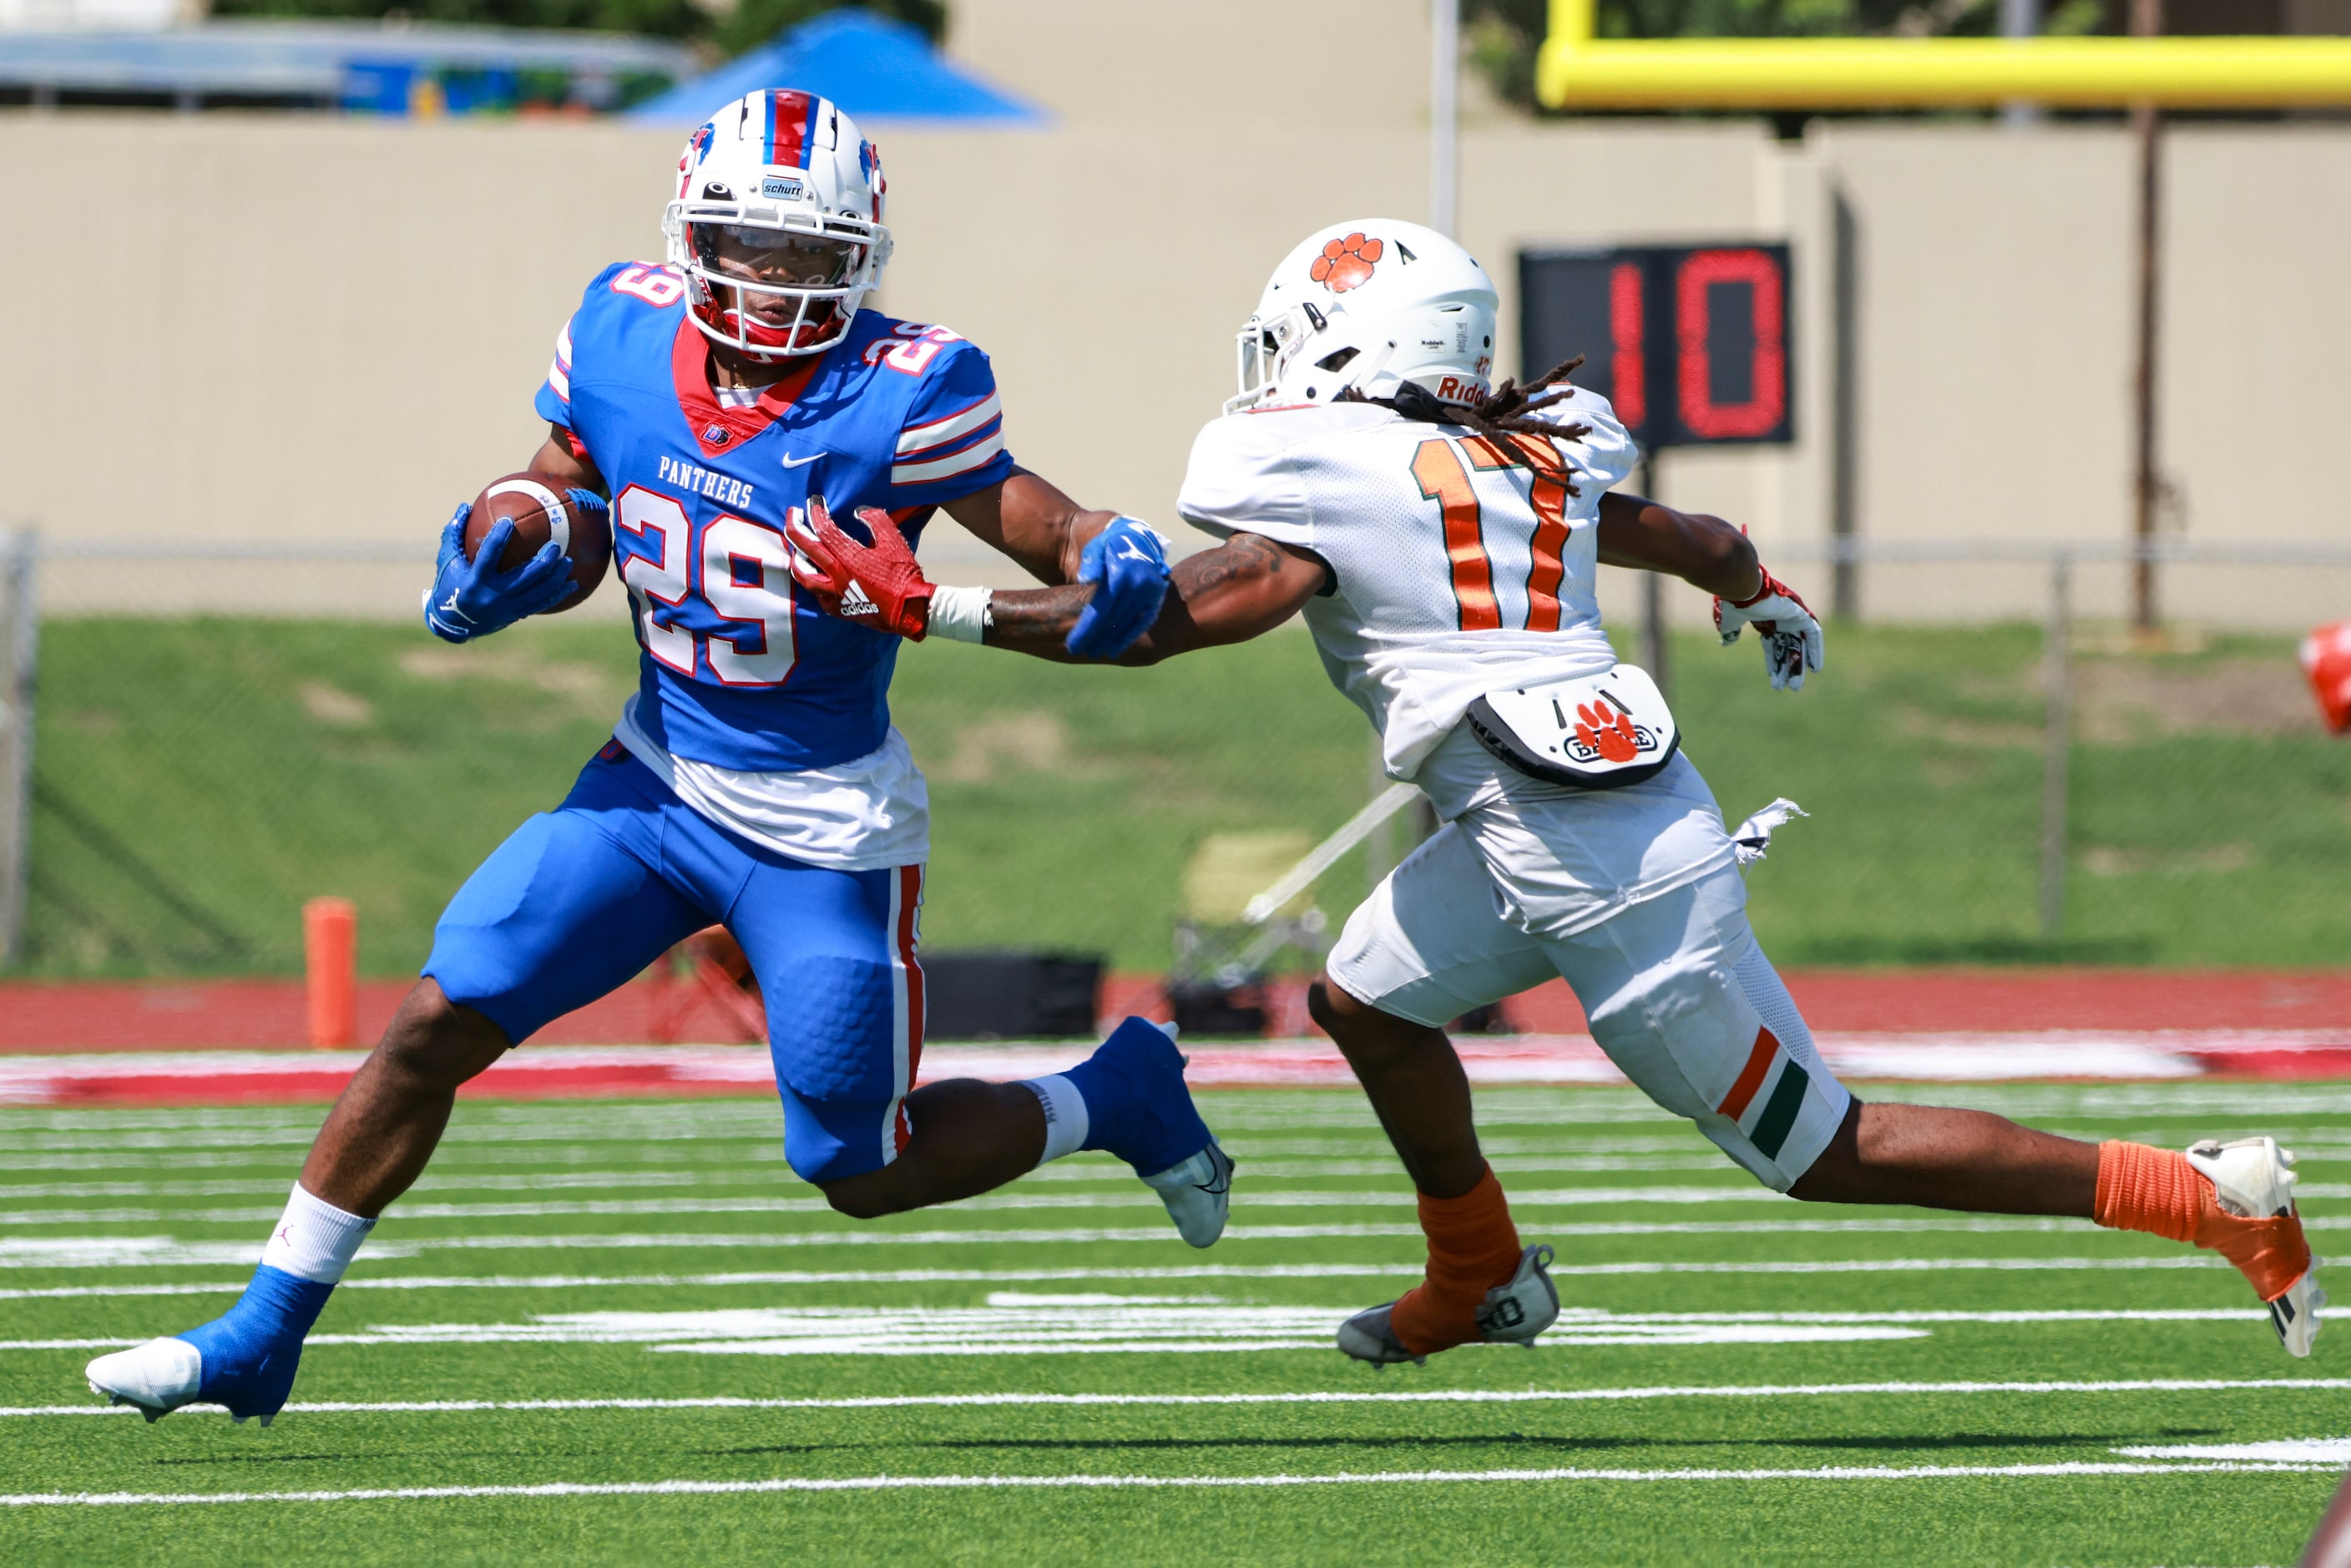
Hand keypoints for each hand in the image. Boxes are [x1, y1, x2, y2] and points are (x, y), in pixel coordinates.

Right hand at [421, 503, 577, 644]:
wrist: (453, 623)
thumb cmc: (449, 583)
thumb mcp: (447, 560)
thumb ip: (454, 534)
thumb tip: (464, 506)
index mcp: (474, 580)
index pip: (488, 556)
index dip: (498, 538)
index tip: (509, 520)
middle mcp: (492, 596)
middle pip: (524, 577)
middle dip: (543, 561)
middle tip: (556, 545)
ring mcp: (506, 608)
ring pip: (538, 593)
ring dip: (556, 578)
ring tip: (569, 561)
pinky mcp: (516, 615)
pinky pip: (542, 604)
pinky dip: (558, 594)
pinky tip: (573, 584)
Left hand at [785, 496, 935, 638]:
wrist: (908, 610)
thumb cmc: (902, 575)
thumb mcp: (893, 541)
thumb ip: (875, 520)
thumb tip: (859, 512)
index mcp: (849, 556)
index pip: (823, 529)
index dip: (816, 512)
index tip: (814, 502)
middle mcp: (835, 575)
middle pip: (804, 547)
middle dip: (794, 526)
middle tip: (792, 513)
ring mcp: (833, 594)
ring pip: (802, 573)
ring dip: (796, 556)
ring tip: (796, 547)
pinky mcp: (836, 608)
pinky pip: (814, 591)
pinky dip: (810, 578)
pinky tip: (813, 573)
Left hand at [1066, 515, 1170, 659]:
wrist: (1135, 538)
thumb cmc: (1108, 544)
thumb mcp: (1096, 547)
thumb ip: (1091, 562)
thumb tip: (1086, 579)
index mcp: (1123, 573)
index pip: (1101, 608)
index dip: (1086, 628)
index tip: (1073, 644)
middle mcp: (1140, 585)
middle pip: (1113, 619)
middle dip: (1095, 637)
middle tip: (1079, 651)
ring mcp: (1151, 593)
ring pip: (1128, 623)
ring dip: (1111, 640)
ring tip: (1095, 652)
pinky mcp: (1156, 598)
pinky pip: (1143, 622)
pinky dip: (1130, 636)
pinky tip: (1116, 650)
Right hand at [1713, 568, 1823, 691]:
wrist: (1742, 588)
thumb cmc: (1734, 602)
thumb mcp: (1729, 621)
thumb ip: (1730, 631)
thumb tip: (1725, 642)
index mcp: (1764, 619)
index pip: (1773, 644)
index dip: (1773, 661)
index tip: (1774, 678)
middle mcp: (1780, 619)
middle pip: (1787, 648)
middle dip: (1788, 669)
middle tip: (1791, 688)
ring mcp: (1792, 616)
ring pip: (1800, 645)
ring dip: (1799, 665)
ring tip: (1796, 686)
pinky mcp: (1800, 613)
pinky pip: (1813, 634)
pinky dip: (1816, 650)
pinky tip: (1815, 668)